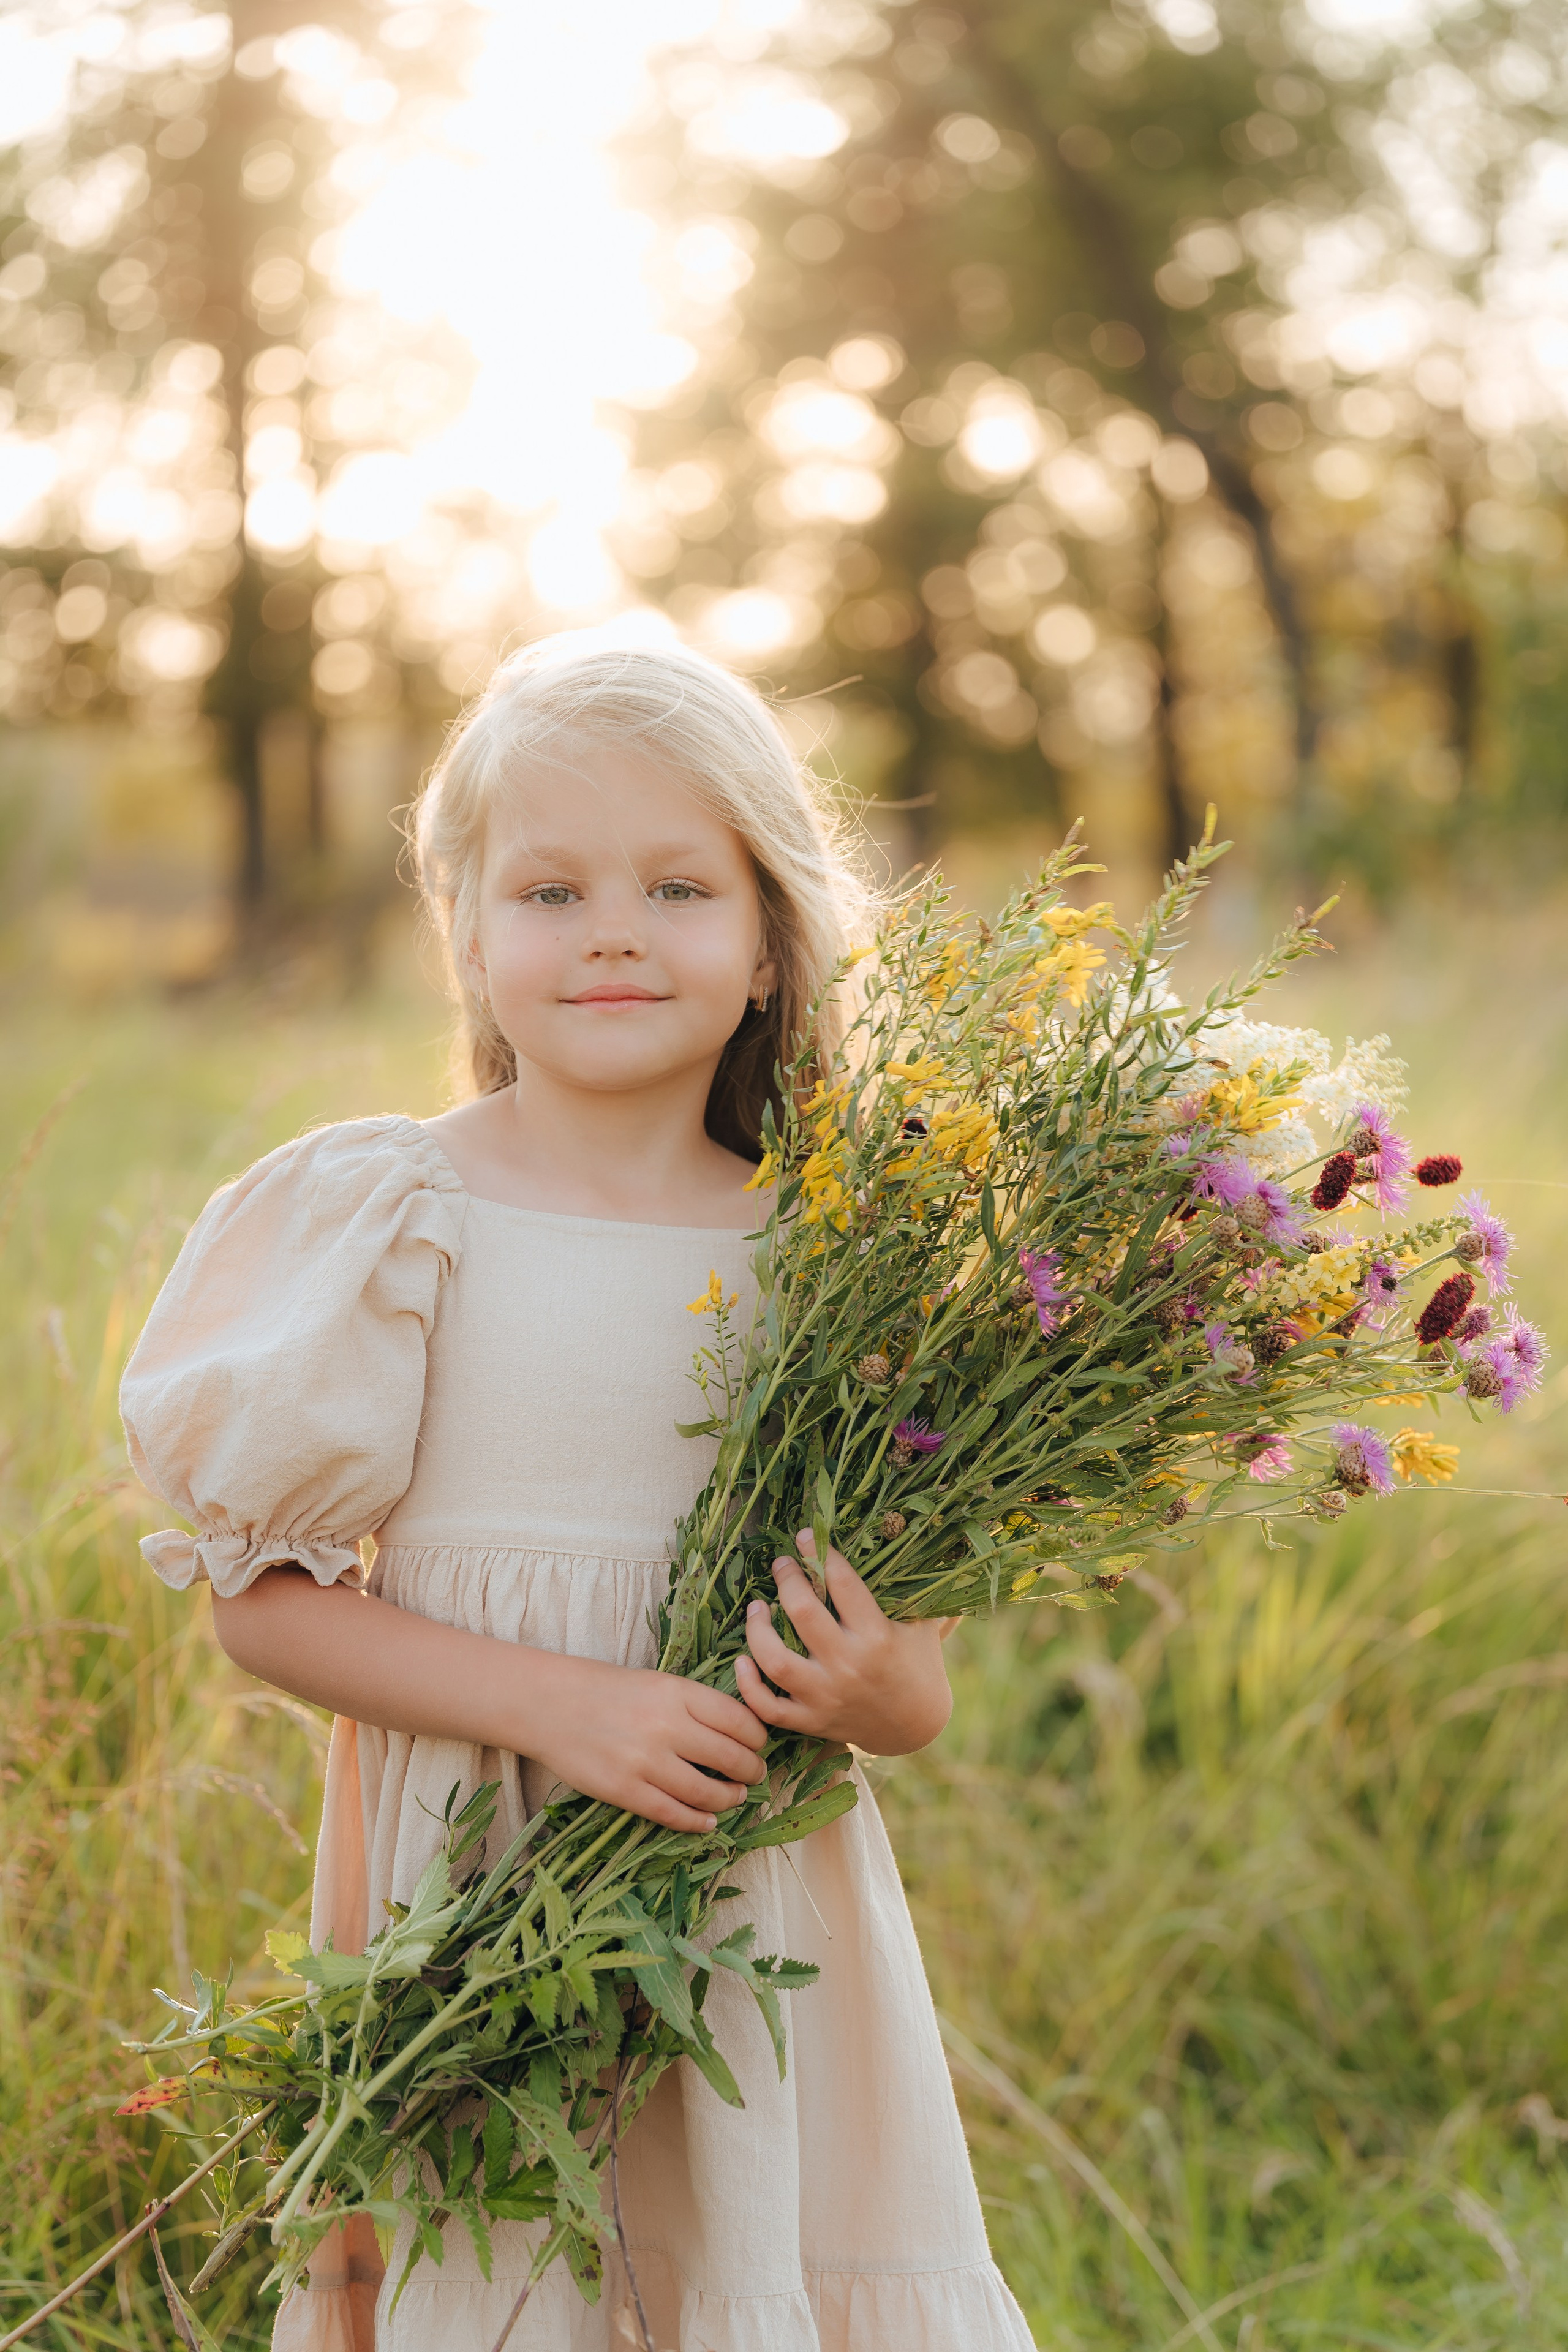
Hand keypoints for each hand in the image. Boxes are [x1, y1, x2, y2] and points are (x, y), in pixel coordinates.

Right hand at [530, 1654, 767, 1834]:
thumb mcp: (657, 1682)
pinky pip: (672, 1814)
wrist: (548, 1704)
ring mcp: (644, 1761)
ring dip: (729, 1799)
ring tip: (734, 1797)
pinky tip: (707, 1821)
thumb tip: (739, 1732)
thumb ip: (694, 1704)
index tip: (758, 1746)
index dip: (758, 1739)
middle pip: (731, 1758)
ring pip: (707, 1792)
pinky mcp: (624, 1791)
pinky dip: (697, 1822)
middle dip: (751, 1771)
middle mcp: (666, 1726)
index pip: (740, 1721)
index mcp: (677, 1692)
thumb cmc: (606, 1690)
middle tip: (754, 1776)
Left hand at [735, 1533, 954, 1756]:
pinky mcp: (811, 1721)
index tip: (805, 1535)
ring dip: (757, 1629)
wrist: (915, 1728)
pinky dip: (748, 1685)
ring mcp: (826, 1696)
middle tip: (781, 1564)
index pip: (842, 1583)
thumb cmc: (918, 1665)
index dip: (819, 1553)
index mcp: (878, 1637)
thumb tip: (912, 1537)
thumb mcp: (924, 1625)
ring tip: (756, 1607)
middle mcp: (848, 1666)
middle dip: (787, 1579)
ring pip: (775, 1660)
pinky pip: (768, 1707)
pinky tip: (742, 1659)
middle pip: (802, 1613)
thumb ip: (916, 1589)